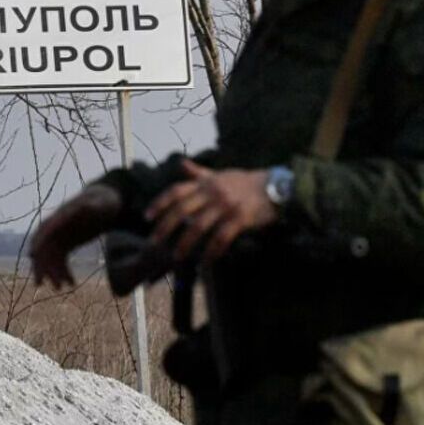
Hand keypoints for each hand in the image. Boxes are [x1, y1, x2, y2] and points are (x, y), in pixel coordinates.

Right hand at [30, 184, 122, 287]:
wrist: (105, 203)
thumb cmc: (104, 201)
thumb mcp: (102, 203)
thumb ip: (93, 206)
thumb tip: (84, 207)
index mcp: (62, 215)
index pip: (45, 229)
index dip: (38, 241)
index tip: (33, 255)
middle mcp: (56, 227)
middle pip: (43, 246)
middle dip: (41, 264)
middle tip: (41, 283)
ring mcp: (60, 236)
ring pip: (50, 257)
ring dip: (52, 272)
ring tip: (59, 288)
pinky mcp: (66, 244)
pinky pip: (59, 260)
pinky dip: (62, 272)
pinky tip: (71, 283)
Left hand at [145, 159, 277, 263]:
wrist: (276, 187)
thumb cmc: (246, 182)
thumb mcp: (222, 174)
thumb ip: (200, 173)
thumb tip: (180, 163)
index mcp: (207, 182)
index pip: (177, 191)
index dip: (160, 203)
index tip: (147, 217)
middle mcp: (214, 192)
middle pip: (182, 210)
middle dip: (166, 227)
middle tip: (154, 243)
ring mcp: (227, 205)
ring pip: (199, 226)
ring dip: (185, 243)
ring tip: (177, 257)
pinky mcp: (240, 218)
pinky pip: (221, 237)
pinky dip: (212, 251)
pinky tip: (206, 261)